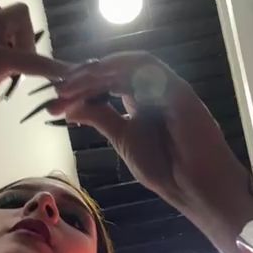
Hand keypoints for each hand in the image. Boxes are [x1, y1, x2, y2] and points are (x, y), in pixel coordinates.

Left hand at [47, 52, 249, 218]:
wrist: (195, 187)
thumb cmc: (165, 167)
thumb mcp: (123, 139)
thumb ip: (101, 118)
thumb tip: (71, 107)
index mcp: (141, 100)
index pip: (108, 81)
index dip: (82, 84)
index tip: (57, 97)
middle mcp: (154, 89)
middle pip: (115, 70)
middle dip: (84, 77)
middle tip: (60, 90)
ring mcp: (166, 87)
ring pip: (129, 65)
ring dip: (98, 71)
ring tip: (74, 85)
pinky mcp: (177, 89)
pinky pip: (149, 68)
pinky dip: (121, 70)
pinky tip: (99, 81)